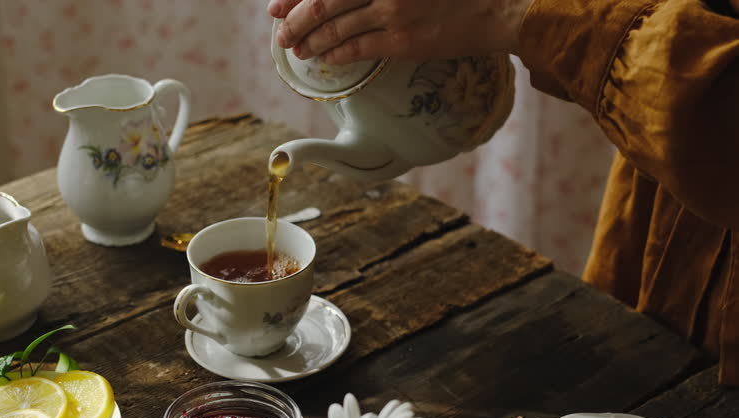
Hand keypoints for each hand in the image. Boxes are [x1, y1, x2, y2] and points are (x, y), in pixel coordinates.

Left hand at [268, 0, 532, 64]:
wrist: (494, 6)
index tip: (275, 6)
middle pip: (321, 2)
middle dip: (294, 21)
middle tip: (281, 35)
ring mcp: (391, 12)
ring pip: (335, 28)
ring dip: (310, 42)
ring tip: (297, 51)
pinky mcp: (402, 41)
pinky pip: (357, 49)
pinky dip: (335, 55)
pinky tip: (324, 60)